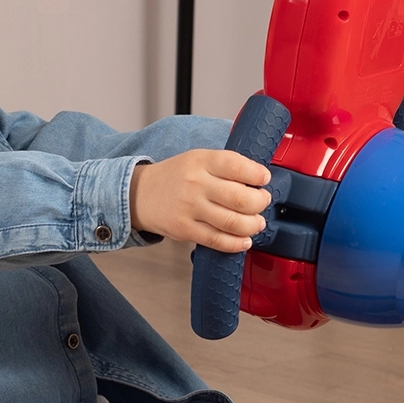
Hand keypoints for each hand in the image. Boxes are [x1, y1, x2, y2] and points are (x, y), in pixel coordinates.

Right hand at [131, 149, 270, 252]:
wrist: (140, 194)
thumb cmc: (176, 176)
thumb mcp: (198, 159)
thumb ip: (225, 166)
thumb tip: (258, 179)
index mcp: (202, 161)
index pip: (236, 165)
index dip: (257, 174)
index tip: (264, 179)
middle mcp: (196, 184)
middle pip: (240, 198)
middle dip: (260, 202)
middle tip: (262, 202)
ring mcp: (190, 208)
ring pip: (232, 222)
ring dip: (253, 225)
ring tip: (256, 223)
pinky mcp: (185, 230)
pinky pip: (217, 240)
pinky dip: (236, 243)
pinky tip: (244, 240)